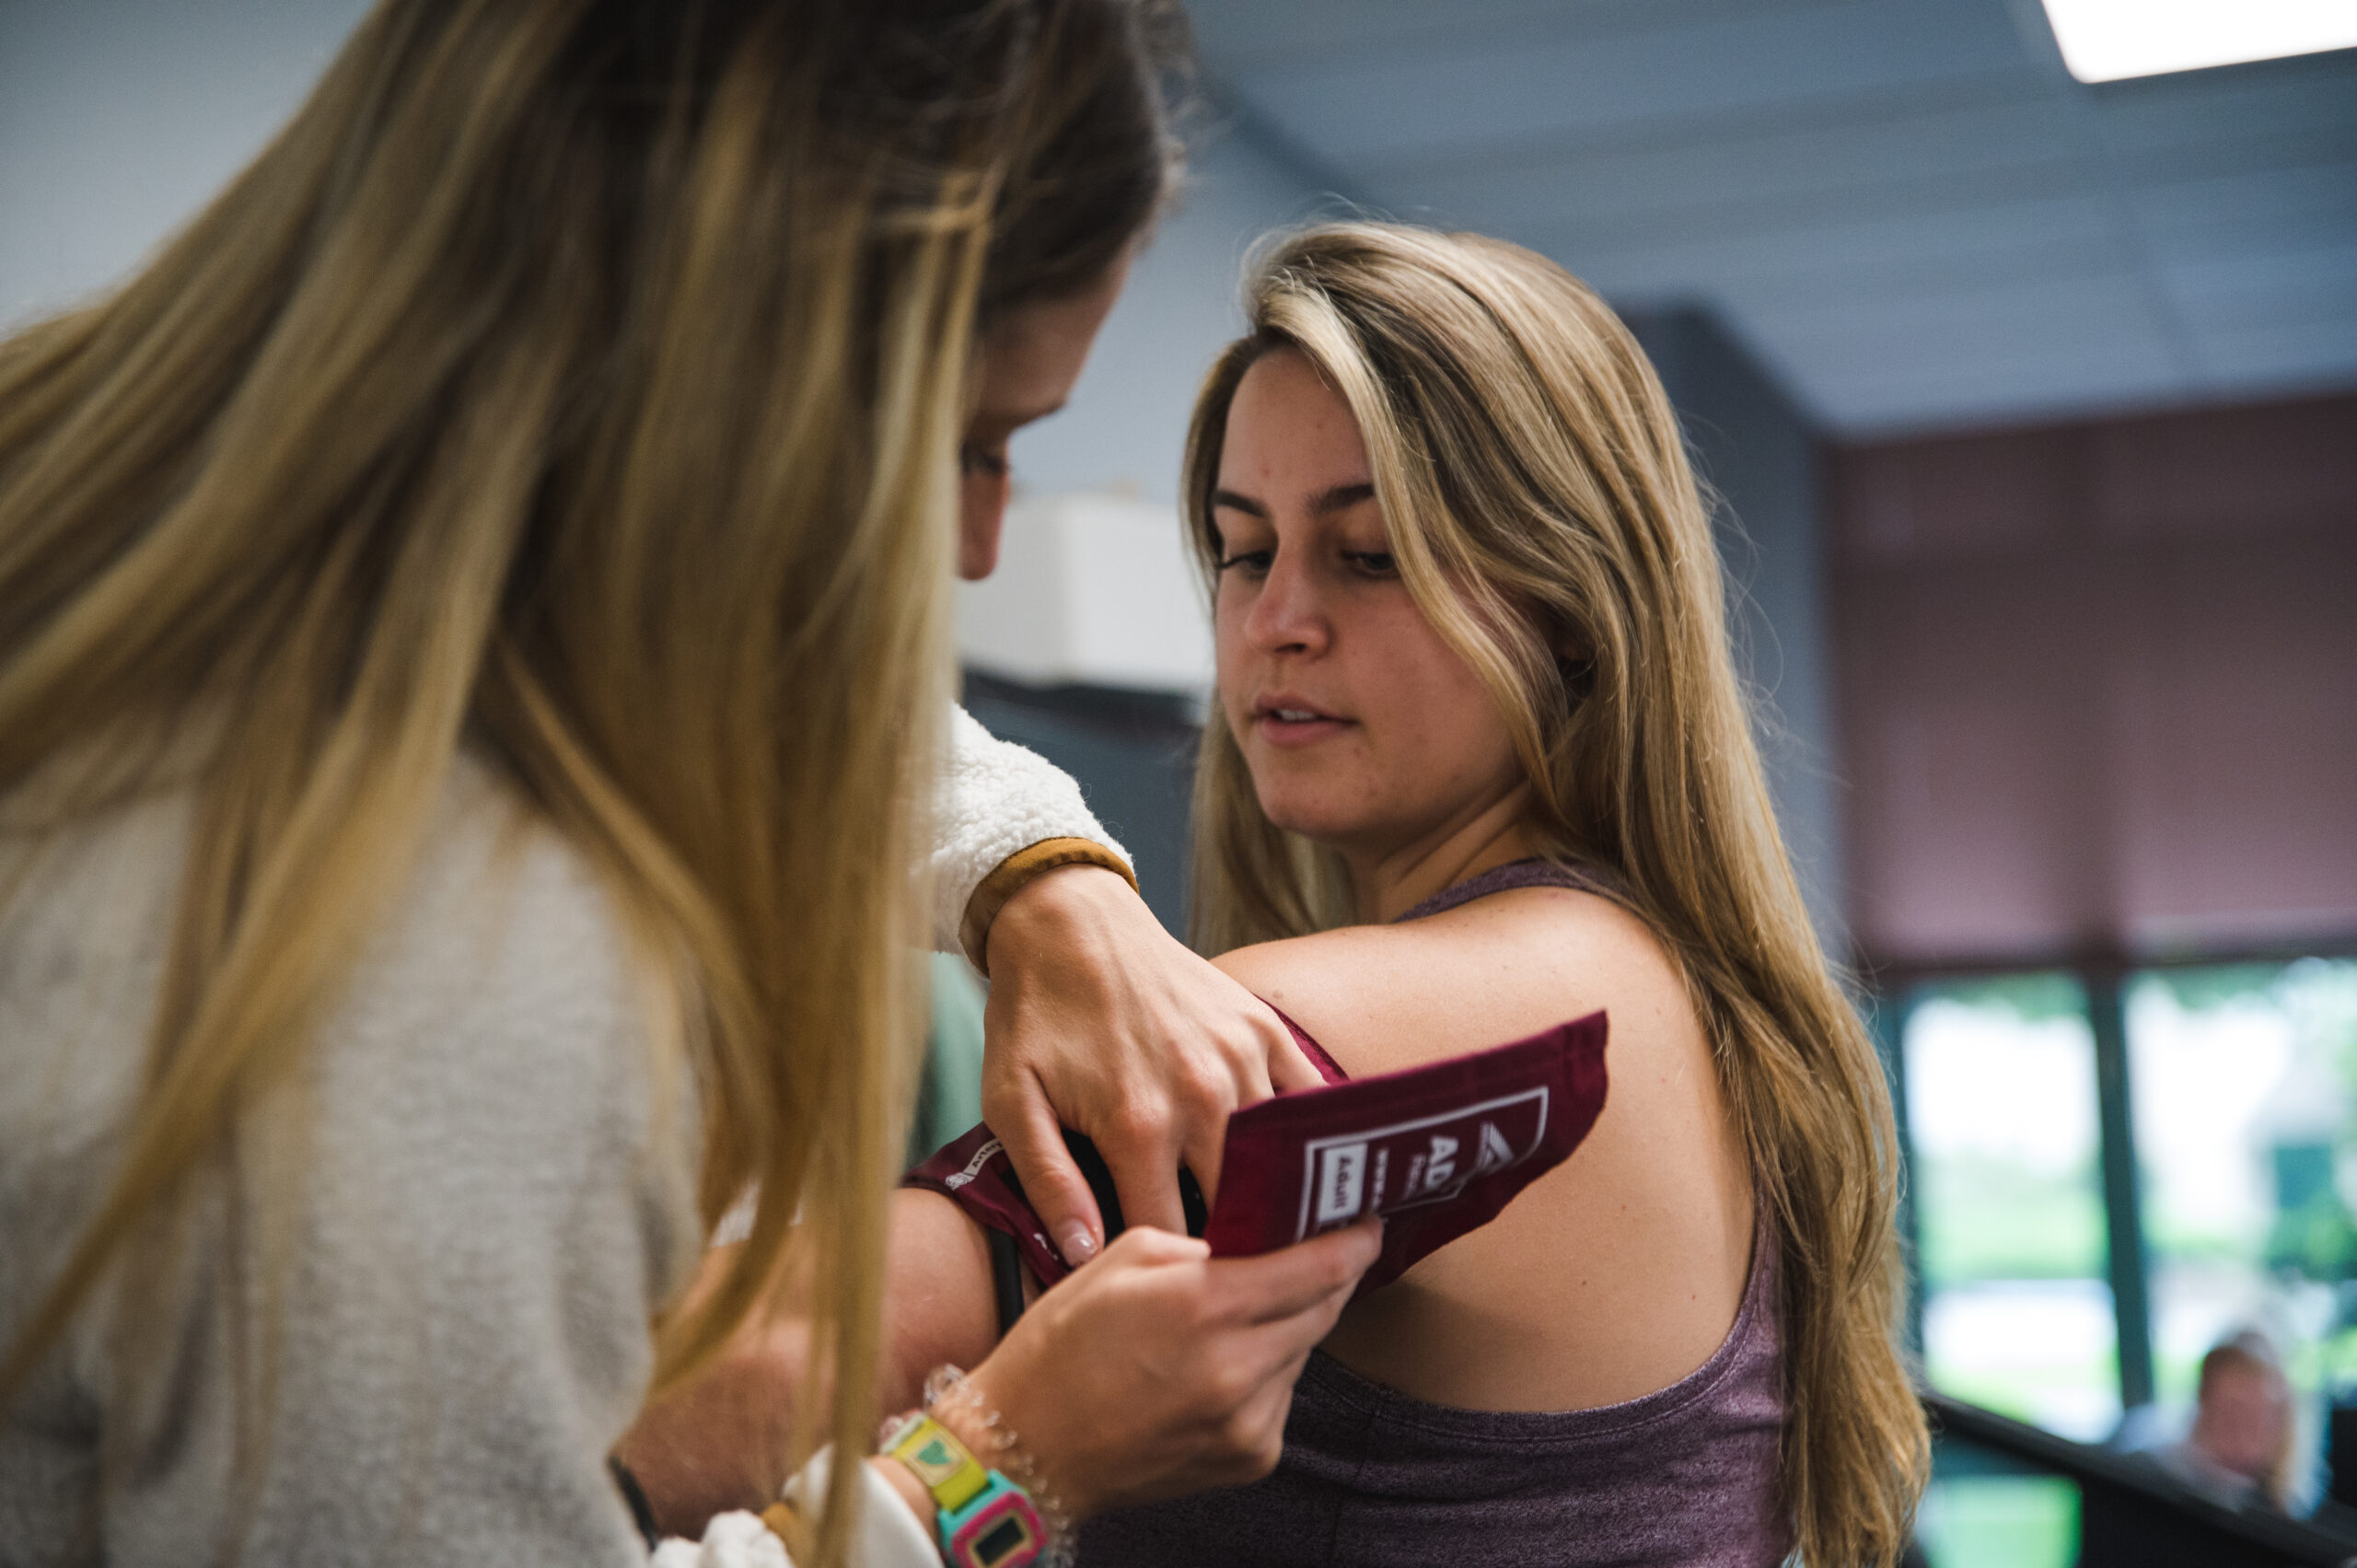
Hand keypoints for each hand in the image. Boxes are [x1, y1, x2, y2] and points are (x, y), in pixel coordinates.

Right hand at [948, 1220, 1379, 1518]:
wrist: (1026, 1451)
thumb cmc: (1061, 1343)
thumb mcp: (1122, 1257)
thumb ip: (1202, 1243)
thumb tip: (1258, 1239)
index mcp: (1204, 1305)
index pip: (1320, 1265)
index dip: (1355, 1238)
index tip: (1365, 1218)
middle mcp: (1237, 1367)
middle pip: (1326, 1308)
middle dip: (1326, 1276)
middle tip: (1315, 1250)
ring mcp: (1248, 1420)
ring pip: (1303, 1351)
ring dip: (1288, 1326)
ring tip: (1238, 1315)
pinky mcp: (1251, 1457)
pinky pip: (1283, 1396)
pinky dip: (1266, 1373)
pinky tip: (1217, 1367)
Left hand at [981, 865, 1324, 1262]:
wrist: (1070, 921)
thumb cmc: (1035, 1016)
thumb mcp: (1012, 1101)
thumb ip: (1049, 1183)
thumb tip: (1084, 1259)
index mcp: (1137, 1125)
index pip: (1176, 1236)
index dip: (1178, 1277)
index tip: (1177, 1298)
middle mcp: (1201, 1096)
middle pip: (1244, 1207)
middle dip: (1239, 1249)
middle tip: (1235, 1282)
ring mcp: (1241, 1059)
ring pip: (1284, 1161)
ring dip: (1280, 1200)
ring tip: (1275, 1237)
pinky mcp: (1263, 1028)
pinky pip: (1312, 1100)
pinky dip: (1314, 1139)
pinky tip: (1307, 1171)